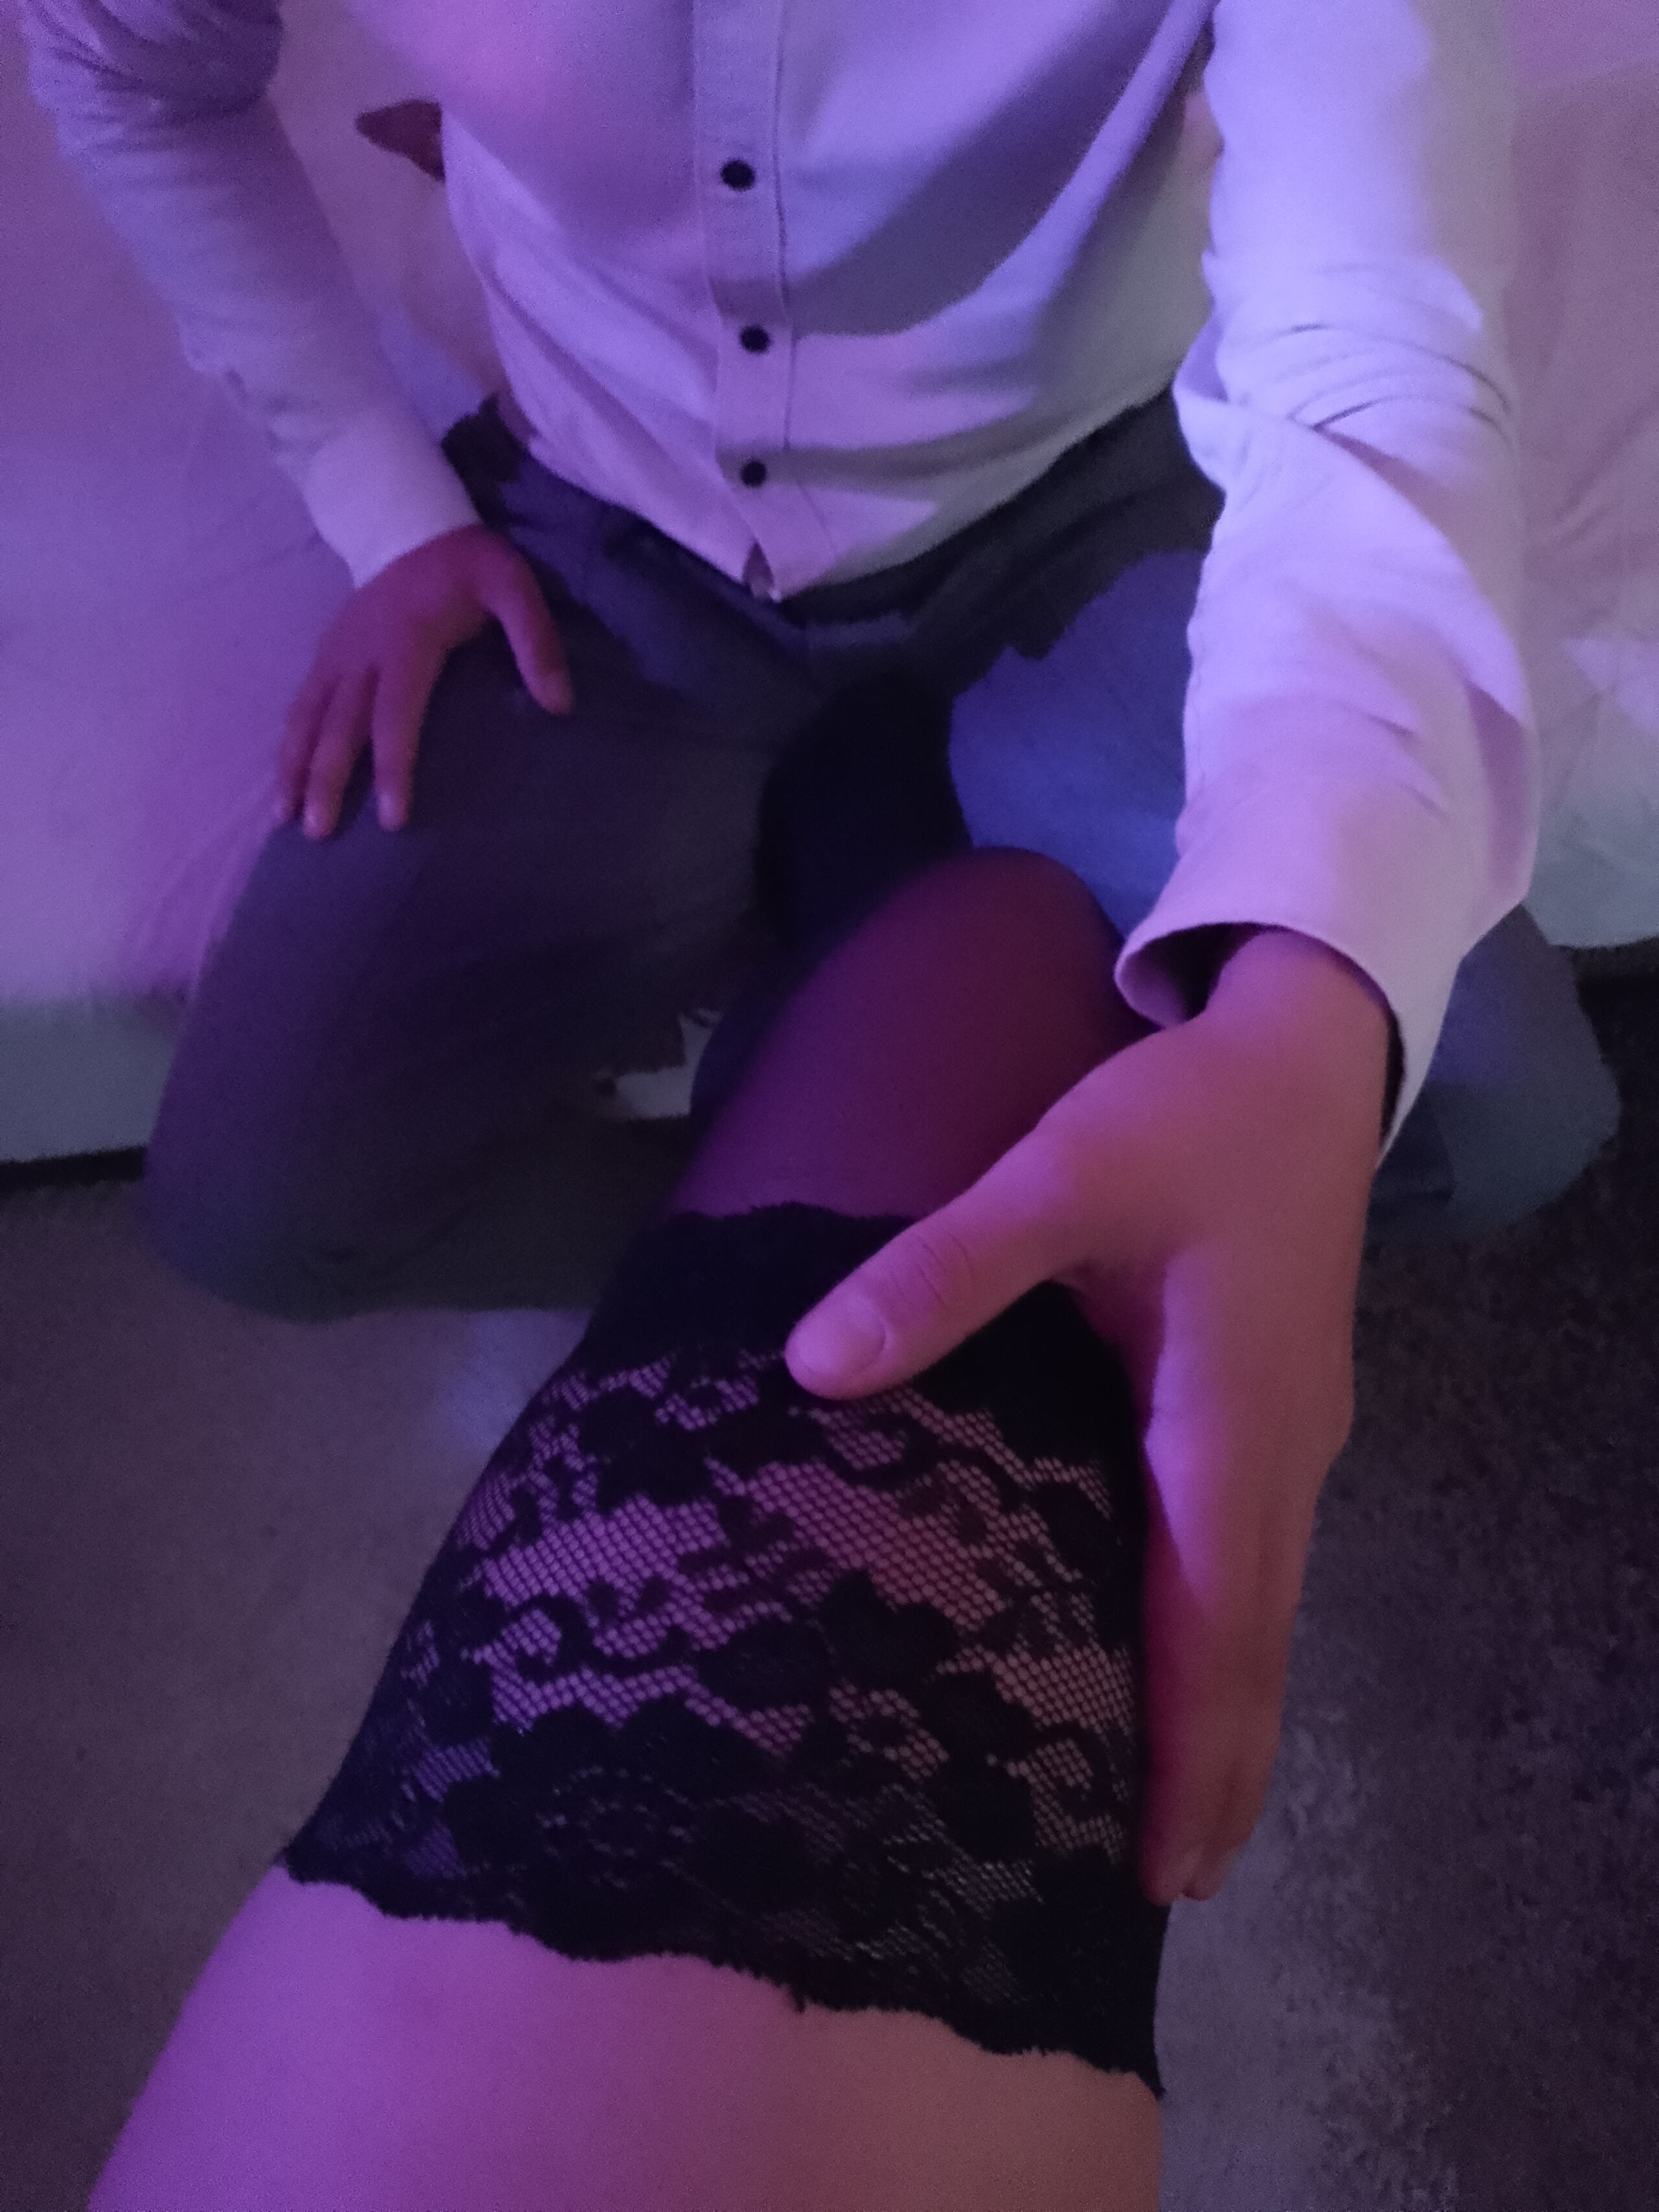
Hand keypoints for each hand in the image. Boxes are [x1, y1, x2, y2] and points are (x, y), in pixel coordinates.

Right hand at [275, 522, 573, 838]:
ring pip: (307, 718)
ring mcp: (336, 653)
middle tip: (319, 834)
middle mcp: (360, 653)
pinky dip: (288, 743)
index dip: (393, 768)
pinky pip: (301, 704)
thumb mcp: (513, 585)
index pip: (395, 716)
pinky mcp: (325, 652)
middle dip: (326, 781)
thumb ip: (536, 641)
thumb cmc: (467, 562)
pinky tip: (284, 779)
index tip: (393, 819)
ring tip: (284, 819)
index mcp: (405, 641)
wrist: (410, 518)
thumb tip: (559, 705)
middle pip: (338, 726)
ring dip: (293, 768)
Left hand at [784, 928, 1390, 1905]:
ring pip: (1259, 1609)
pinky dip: (1219, 1639)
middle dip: (1214, 1769)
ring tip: (1160, 1814)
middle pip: (1253, 1646)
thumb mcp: (1059, 1176)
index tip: (1161, 1867)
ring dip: (1219, 1711)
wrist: (1305, 1053)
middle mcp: (1279, 1454)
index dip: (1192, 1749)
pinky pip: (1250, 1559)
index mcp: (1231, 1423)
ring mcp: (1290, 1437)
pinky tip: (1172, 1660)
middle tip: (1153, 1886)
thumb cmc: (1185, 1118)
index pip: (1217, 1624)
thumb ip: (941, 1268)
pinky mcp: (1276, 1409)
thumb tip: (813, 1366)